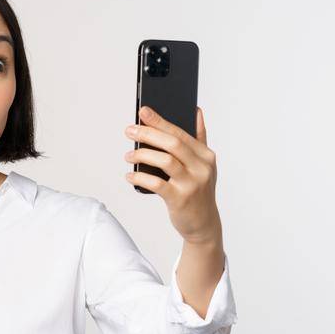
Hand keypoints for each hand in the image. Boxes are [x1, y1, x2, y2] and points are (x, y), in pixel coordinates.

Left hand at [124, 105, 223, 243]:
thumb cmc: (198, 190)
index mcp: (206, 155)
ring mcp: (192, 184)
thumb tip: (196, 111)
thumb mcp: (203, 164)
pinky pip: (156, 184)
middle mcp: (201, 167)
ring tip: (128, 155)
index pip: (180, 133)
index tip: (143, 111)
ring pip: (165, 161)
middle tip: (129, 130)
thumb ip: (199, 138)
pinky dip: (140, 178)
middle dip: (148, 134)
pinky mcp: (180, 199)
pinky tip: (130, 176)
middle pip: (172, 144)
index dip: (160, 121)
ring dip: (142, 155)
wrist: (203, 223)